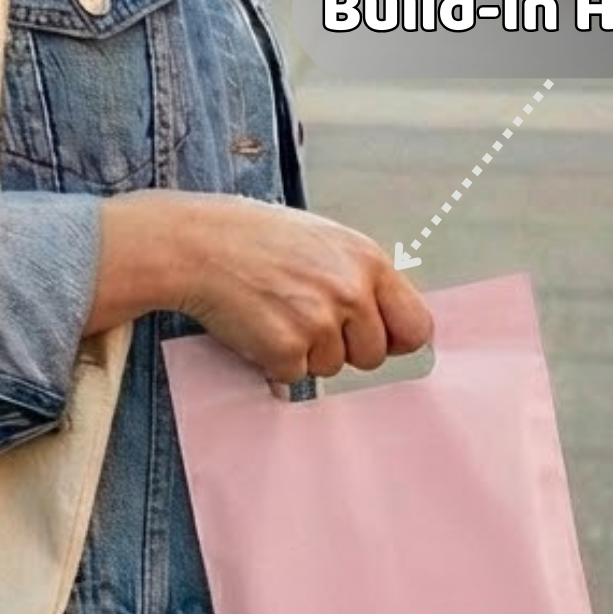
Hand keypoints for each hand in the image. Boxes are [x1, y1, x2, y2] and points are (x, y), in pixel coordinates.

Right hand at [167, 197, 432, 386]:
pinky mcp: (287, 348)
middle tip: (304, 319)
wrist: (196, 244)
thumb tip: (385, 325)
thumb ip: (359, 277)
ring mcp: (320, 322)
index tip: (374, 339)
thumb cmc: (253, 238)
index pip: (416, 325)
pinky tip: (255, 324)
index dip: (395, 339)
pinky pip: (293, 375)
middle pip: (373, 355)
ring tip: (274, 312)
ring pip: (332, 367)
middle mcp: (352, 291)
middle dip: (343, 348)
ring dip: (304, 352)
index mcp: (368, 260)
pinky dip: (272, 360)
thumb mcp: (322, 240)